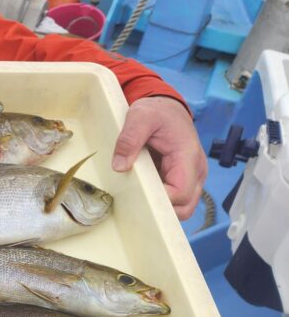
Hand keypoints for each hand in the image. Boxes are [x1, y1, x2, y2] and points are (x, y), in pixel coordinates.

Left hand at [112, 96, 206, 220]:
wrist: (168, 108)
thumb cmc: (158, 111)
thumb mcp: (139, 117)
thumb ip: (129, 139)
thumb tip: (120, 166)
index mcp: (188, 157)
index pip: (181, 192)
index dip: (160, 199)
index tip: (137, 194)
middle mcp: (197, 171)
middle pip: (185, 207)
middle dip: (161, 209)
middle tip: (135, 199)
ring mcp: (192, 177)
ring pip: (182, 207)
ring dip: (162, 206)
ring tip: (139, 195)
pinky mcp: (184, 179)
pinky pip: (176, 199)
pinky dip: (161, 200)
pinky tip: (143, 191)